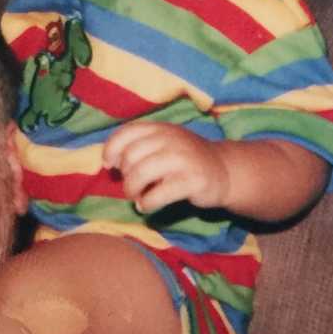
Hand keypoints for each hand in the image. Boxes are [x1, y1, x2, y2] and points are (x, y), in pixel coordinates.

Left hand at [103, 122, 228, 213]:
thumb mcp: (163, 143)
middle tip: (131, 186)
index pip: (126, 133)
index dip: (111, 149)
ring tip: (137, 197)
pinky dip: (146, 203)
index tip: (110, 165)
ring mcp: (182, 158)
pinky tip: (147, 205)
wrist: (223, 170)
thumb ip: (139, 145)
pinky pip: (158, 194)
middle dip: (125, 176)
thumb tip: (109, 161)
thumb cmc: (185, 158)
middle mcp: (170, 139)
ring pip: (140, 174)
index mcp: (160, 128)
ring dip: (132, 190)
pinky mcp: (192, 180)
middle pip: (130, 156)